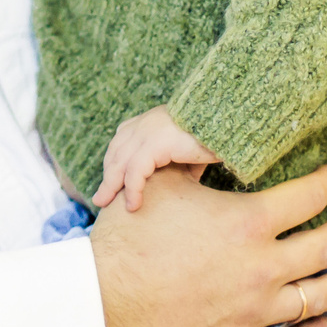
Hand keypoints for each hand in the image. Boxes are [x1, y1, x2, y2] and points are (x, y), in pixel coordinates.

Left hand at [90, 106, 217, 212]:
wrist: (226, 122)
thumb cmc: (213, 135)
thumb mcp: (188, 150)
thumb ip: (179, 163)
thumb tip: (183, 182)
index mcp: (148, 121)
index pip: (120, 142)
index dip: (113, 163)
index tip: (111, 182)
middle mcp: (143, 124)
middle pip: (115, 153)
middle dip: (107, 177)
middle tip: (100, 199)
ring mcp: (146, 132)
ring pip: (120, 163)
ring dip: (111, 186)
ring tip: (106, 205)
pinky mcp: (154, 144)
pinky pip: (135, 172)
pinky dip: (132, 190)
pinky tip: (133, 205)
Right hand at [90, 163, 326, 326]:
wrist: (102, 304)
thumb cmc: (127, 239)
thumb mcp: (160, 185)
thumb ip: (194, 163)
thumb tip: (209, 143)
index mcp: (248, 221)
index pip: (306, 196)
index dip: (325, 182)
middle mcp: (263, 266)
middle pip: (325, 246)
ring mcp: (255, 311)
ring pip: (319, 299)